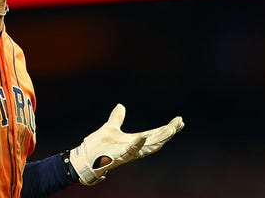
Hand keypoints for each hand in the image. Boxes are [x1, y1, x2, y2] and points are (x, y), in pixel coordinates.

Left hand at [69, 104, 183, 184]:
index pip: (155, 134)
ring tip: (171, 129)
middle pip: (157, 141)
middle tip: (179, 123)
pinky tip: (143, 136)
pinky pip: (131, 150)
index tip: (178, 121)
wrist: (85, 158)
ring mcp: (128, 153)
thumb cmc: (98, 146)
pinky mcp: (119, 155)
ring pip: (149, 147)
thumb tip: (121, 106)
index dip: (167, 128)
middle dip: (168, 132)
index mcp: (134, 141)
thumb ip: (117, 118)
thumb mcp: (110, 128)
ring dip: (160, 138)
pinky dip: (137, 144)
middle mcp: (135, 148)